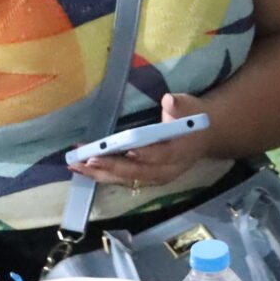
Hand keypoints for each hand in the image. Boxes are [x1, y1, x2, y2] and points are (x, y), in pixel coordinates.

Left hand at [71, 93, 217, 190]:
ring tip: (77, 165)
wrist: (202, 138)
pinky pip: (122, 179)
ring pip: (126, 179)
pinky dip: (102, 175)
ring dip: (100, 173)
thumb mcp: (189, 106)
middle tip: (89, 159)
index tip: (129, 150)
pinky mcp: (145, 179)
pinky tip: (83, 169)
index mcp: (180, 152)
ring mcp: (156, 177)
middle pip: (138, 172)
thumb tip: (169, 100)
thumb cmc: (192, 119)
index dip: (146, 154)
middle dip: (112, 166)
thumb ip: (179, 105)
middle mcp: (167, 170)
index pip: (162, 155)